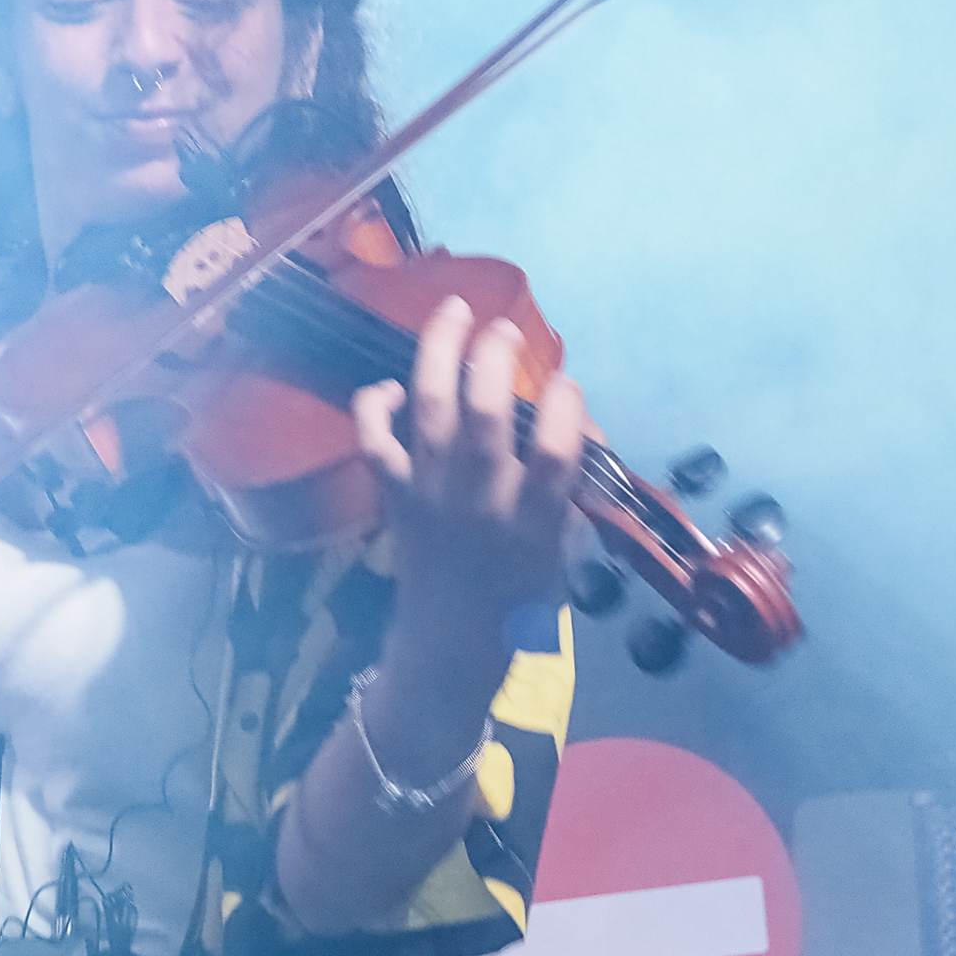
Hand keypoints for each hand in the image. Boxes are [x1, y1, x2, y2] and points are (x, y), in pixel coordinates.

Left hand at [349, 296, 585, 641]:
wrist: (450, 644)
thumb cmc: (518, 598)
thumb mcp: (562, 550)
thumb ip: (572, 490)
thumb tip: (581, 429)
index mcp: (532, 519)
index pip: (556, 453)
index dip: (567, 407)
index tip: (568, 386)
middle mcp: (480, 499)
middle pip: (486, 414)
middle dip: (496, 359)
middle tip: (505, 331)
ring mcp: (431, 493)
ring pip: (431, 408)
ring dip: (441, 351)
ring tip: (455, 311)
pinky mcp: (394, 495)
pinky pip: (375, 440)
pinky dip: (377, 405)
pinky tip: (394, 385)